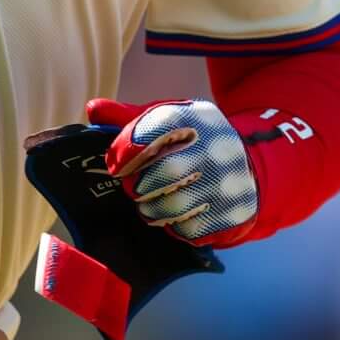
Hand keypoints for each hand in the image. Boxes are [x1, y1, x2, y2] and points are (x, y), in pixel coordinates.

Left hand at [83, 96, 260, 245]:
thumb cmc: (191, 142)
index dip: (128, 150)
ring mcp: (229, 182)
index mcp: (198, 118)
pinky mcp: (235, 212)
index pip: (157, 129)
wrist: (246, 167)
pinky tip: (177, 215)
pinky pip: (189, 230)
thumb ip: (129, 117)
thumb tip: (93, 110)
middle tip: (135, 189)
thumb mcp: (167, 121)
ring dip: (152, 211)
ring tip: (151, 204)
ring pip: (174, 207)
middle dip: (140, 186)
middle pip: (166, 173)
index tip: (117, 165)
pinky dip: (175, 227)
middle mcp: (218, 147)